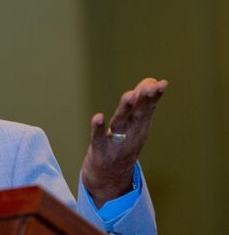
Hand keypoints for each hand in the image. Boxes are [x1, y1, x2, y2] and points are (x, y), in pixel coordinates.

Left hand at [81, 78, 167, 207]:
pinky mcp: (100, 151)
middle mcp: (131, 134)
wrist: (110, 180)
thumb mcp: (136, 125)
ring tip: (130, 95)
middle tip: (151, 88)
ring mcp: (116, 143)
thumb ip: (142, 103)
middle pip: (138, 115)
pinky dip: (98, 128)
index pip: (148, 108)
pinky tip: (98, 116)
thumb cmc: (124, 146)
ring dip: (125, 109)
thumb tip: (150, 80)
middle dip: (144, 101)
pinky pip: (98, 138)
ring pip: (120, 123)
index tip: (161, 83)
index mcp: (140, 127)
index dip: (154, 96)